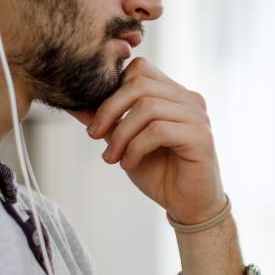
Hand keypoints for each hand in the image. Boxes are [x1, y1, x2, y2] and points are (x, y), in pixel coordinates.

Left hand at [69, 58, 224, 223]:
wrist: (188, 206)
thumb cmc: (159, 172)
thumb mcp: (125, 142)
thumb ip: (107, 121)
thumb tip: (74, 103)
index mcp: (173, 94)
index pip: (140, 69)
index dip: (113, 87)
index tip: (97, 118)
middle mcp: (189, 99)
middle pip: (140, 84)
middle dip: (109, 109)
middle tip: (94, 135)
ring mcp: (197, 116)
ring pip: (147, 107)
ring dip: (121, 134)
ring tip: (112, 158)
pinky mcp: (201, 137)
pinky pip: (158, 131)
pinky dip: (135, 148)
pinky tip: (129, 164)